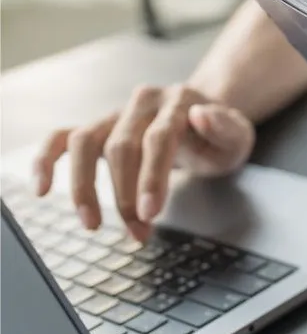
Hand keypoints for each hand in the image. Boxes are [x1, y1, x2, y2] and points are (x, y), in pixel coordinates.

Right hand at [34, 84, 254, 240]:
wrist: (204, 118)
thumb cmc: (219, 135)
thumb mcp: (238, 135)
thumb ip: (225, 128)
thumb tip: (202, 116)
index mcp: (179, 102)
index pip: (158, 138)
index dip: (152, 176)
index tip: (150, 213)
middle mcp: (142, 103)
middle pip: (122, 145)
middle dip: (126, 194)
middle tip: (138, 231)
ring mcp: (116, 114)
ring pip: (85, 142)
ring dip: (84, 186)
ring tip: (92, 223)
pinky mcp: (98, 127)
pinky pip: (62, 139)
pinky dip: (46, 160)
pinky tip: (41, 189)